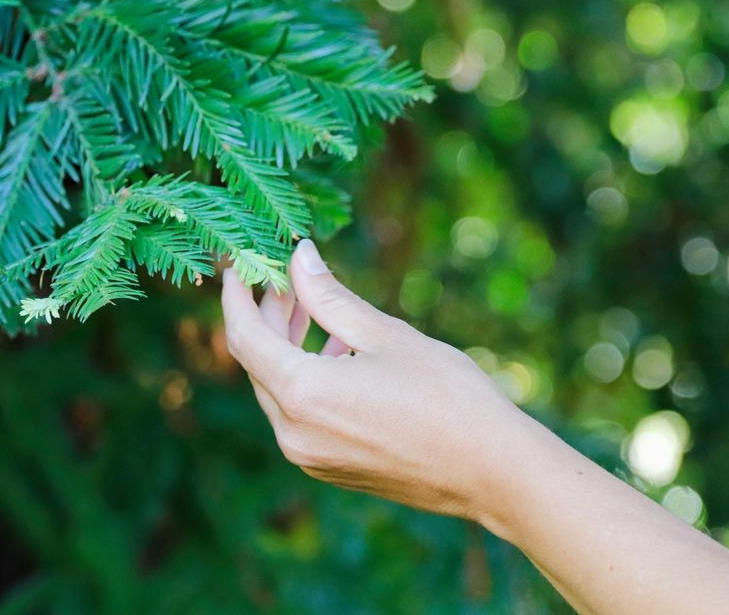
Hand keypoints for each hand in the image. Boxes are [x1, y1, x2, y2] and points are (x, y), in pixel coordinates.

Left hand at [220, 239, 525, 521]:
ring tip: (314, 312)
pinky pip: (299, 416)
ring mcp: (309, 457)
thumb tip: (299, 256)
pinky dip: (305, 380)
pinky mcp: (329, 468)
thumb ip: (329, 296)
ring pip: (278, 391)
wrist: (492, 472)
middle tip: (287, 282)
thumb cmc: (446, 395)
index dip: (236, 297)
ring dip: (287, 348)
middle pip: (258, 365)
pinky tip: (338, 355)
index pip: (244, 337)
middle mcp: (294, 433)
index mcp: (302, 394)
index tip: (238, 268)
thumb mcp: (385, 334)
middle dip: (266, 319)